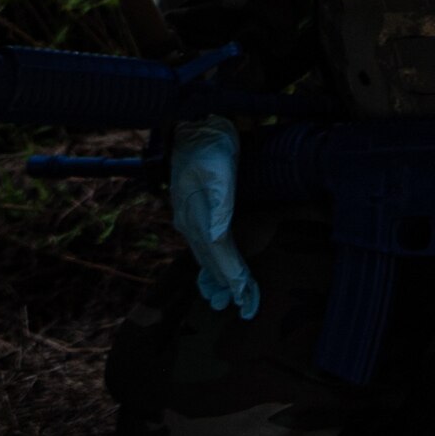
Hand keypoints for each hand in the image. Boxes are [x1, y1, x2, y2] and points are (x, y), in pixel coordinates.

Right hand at [170, 119, 258, 317]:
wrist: (194, 128)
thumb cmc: (210, 147)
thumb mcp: (219, 169)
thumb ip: (219, 202)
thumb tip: (216, 236)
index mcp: (195, 214)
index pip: (218, 252)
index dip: (232, 275)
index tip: (245, 296)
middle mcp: (189, 222)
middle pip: (212, 260)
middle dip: (229, 285)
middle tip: (245, 307)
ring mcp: (189, 219)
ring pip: (206, 256)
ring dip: (219, 279)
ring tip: (226, 301)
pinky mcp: (194, 214)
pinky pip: (203, 246)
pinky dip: (211, 265)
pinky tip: (212, 277)